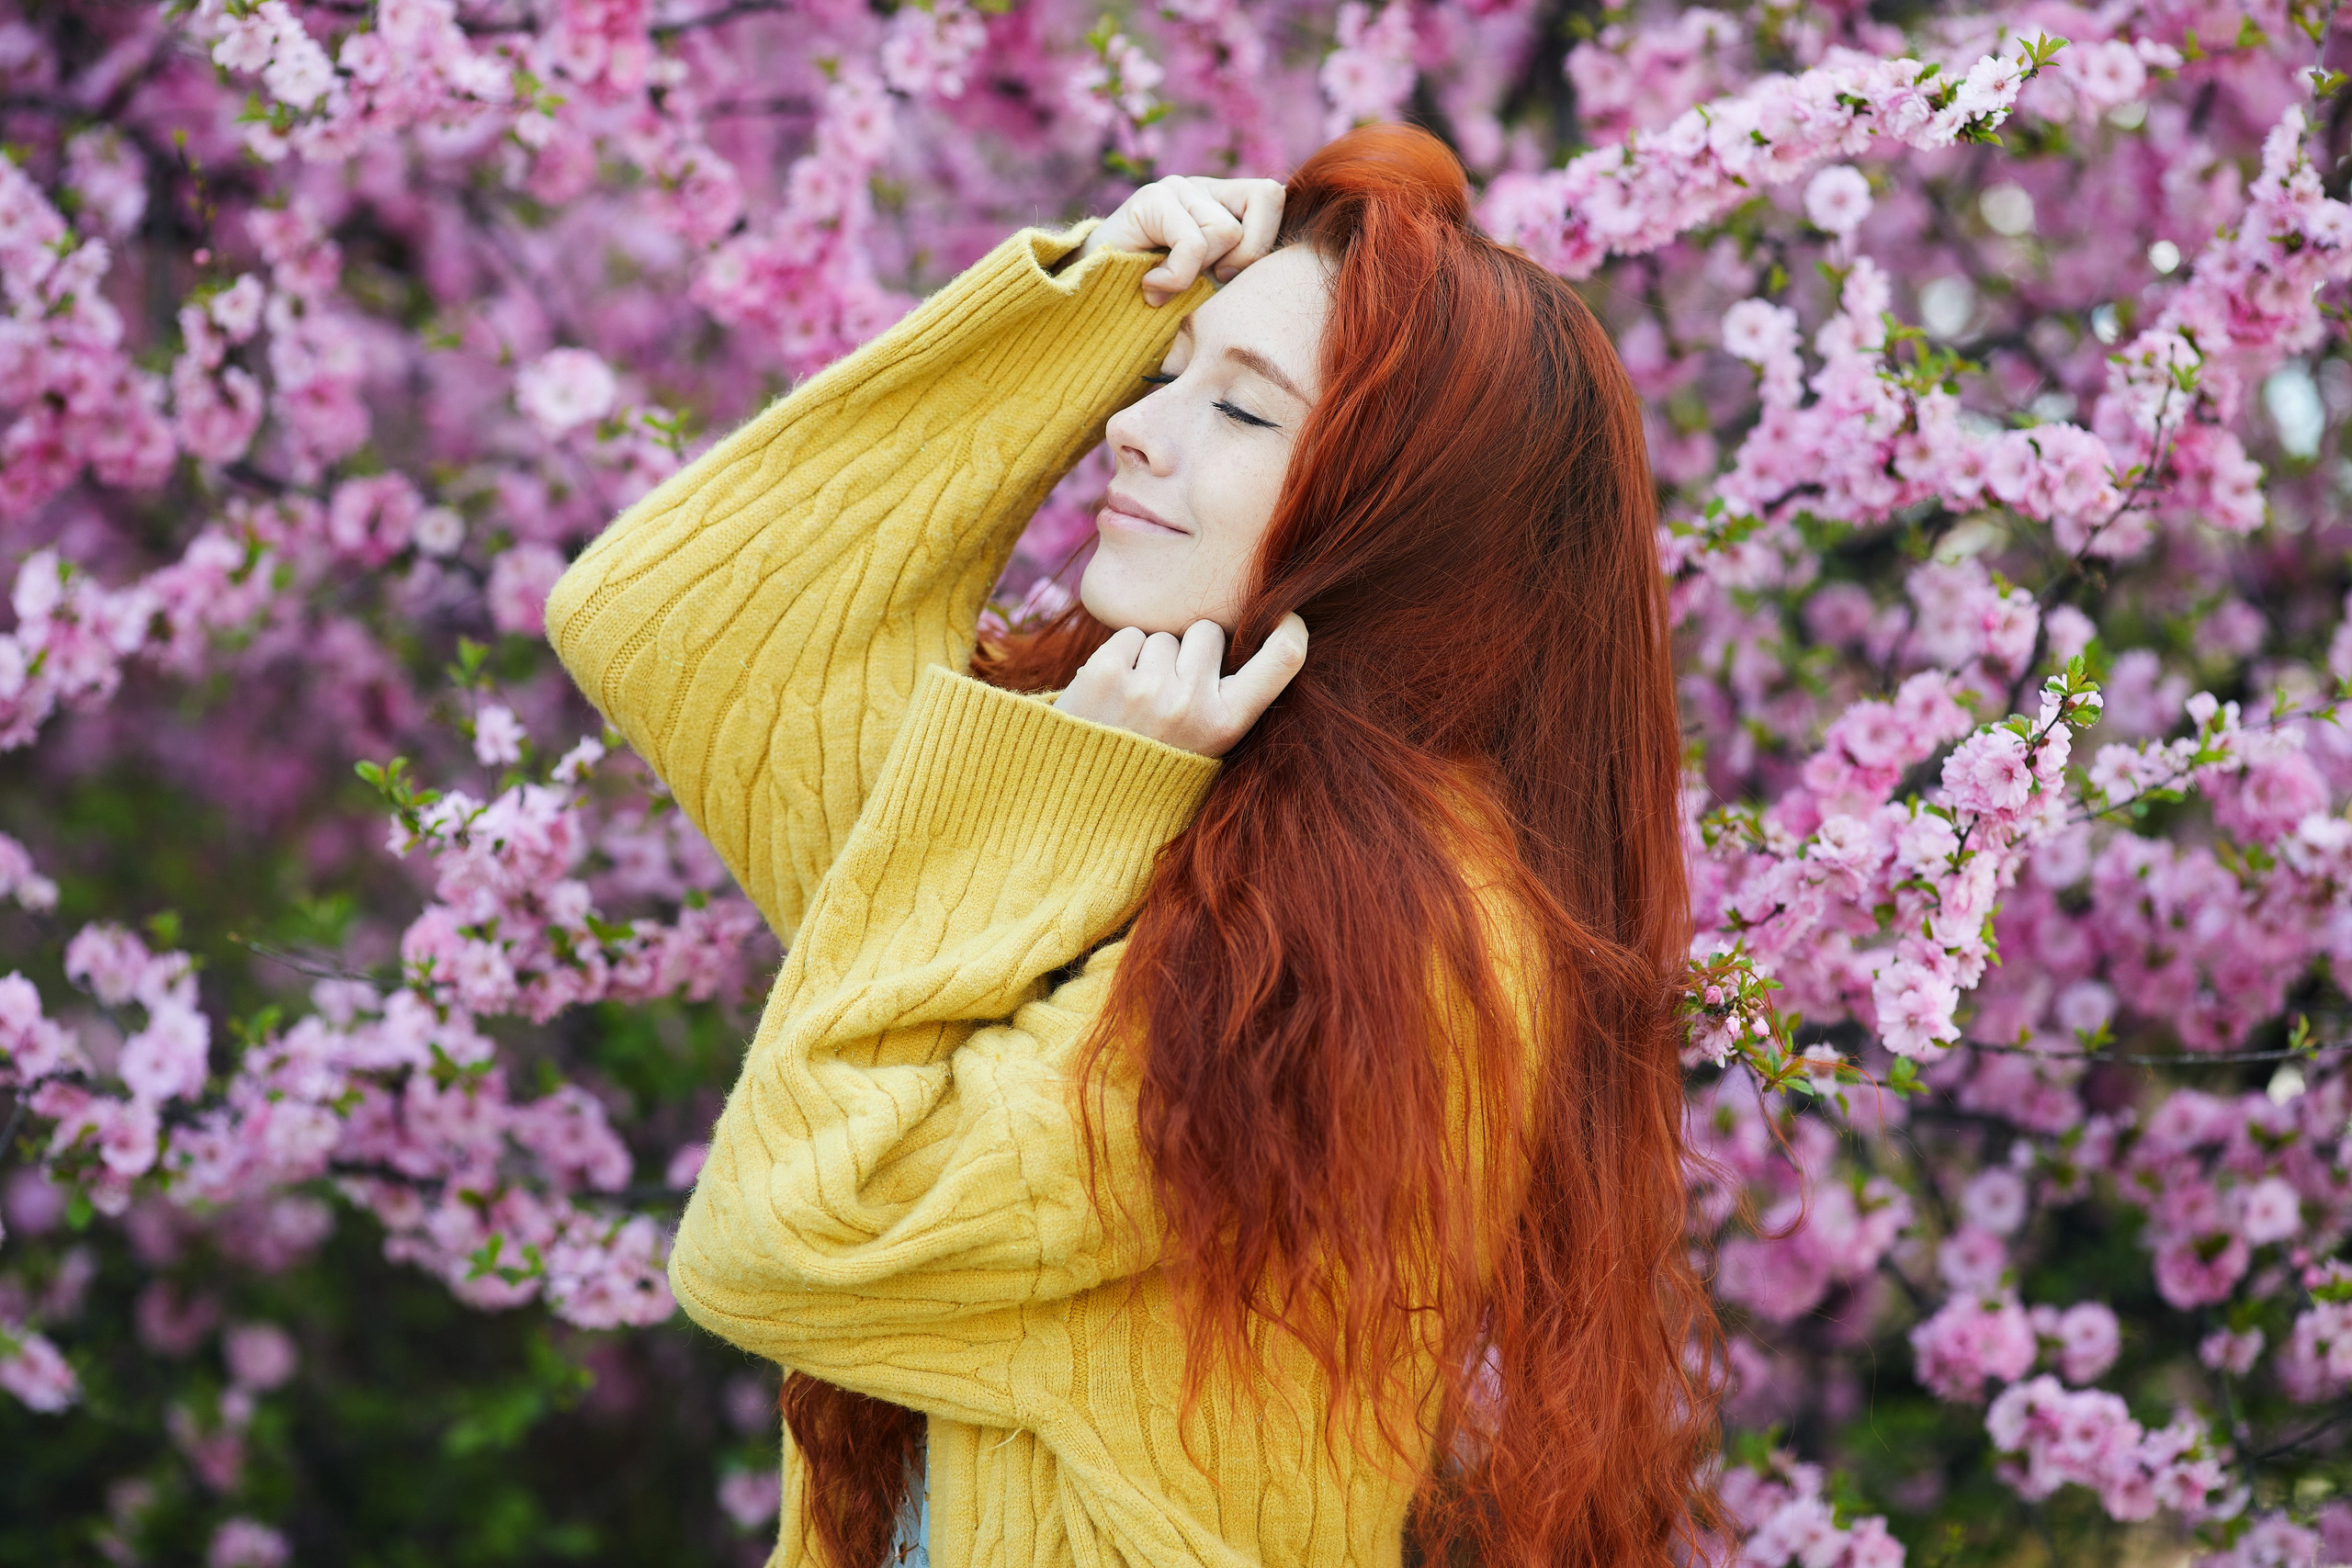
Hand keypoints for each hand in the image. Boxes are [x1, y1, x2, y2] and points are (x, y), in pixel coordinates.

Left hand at [1053, 614, 1307, 757]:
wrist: (1086, 798)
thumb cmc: (1156, 764)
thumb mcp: (1209, 744)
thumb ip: (1233, 696)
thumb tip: (1265, 628)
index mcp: (1227, 724)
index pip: (1283, 658)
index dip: (1290, 628)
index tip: (1284, 619)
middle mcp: (1190, 704)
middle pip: (1207, 632)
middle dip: (1190, 650)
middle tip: (1171, 693)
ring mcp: (1146, 688)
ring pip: (1163, 635)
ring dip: (1151, 659)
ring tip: (1137, 704)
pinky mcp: (1104, 674)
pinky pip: (1128, 636)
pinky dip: (1121, 656)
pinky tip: (1113, 695)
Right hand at [1073, 175, 1286, 305]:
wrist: (1090, 306)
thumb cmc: (1157, 305)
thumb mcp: (1210, 288)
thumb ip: (1241, 270)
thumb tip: (1289, 268)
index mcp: (1223, 202)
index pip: (1273, 196)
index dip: (1264, 240)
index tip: (1231, 276)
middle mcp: (1202, 188)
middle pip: (1264, 202)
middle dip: (1244, 256)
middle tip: (1208, 279)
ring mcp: (1176, 189)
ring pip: (1226, 231)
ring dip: (1200, 271)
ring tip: (1168, 284)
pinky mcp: (1150, 201)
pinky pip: (1192, 244)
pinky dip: (1176, 278)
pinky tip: (1151, 286)